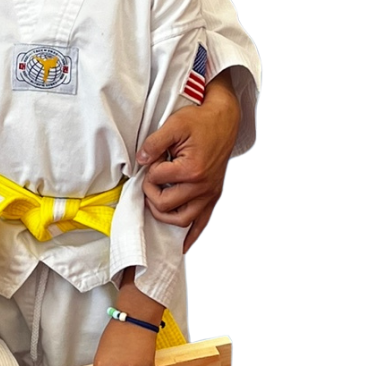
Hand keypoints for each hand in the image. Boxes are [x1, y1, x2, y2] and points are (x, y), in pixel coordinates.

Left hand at [137, 73, 239, 251]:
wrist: (224, 120)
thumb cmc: (199, 121)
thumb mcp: (173, 125)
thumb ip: (154, 143)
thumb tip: (140, 161)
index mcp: (191, 170)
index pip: (157, 179)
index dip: (149, 169)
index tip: (153, 158)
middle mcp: (203, 187)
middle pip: (165, 205)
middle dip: (151, 192)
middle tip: (150, 178)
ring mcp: (210, 194)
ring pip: (182, 220)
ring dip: (164, 214)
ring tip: (155, 201)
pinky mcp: (214, 196)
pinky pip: (203, 223)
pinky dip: (192, 236)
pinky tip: (183, 245)